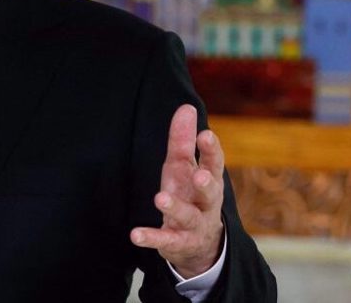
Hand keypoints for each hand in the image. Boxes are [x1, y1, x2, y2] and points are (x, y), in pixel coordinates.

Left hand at [130, 105, 224, 278]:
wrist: (200, 243)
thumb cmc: (190, 194)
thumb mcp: (184, 167)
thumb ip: (183, 140)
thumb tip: (187, 107)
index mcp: (209, 181)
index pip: (214, 164)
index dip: (211, 150)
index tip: (206, 135)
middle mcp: (205, 204)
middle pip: (210, 194)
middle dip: (206, 185)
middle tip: (200, 176)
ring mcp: (193, 225)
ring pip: (188, 217)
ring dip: (175, 208)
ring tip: (160, 199)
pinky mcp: (177, 242)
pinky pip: (165, 241)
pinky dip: (151, 238)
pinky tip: (136, 234)